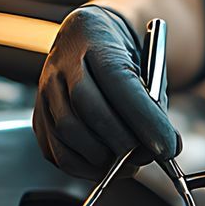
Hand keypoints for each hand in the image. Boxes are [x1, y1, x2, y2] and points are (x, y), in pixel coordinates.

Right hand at [33, 5, 179, 178]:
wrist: (86, 40)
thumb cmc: (122, 56)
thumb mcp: (146, 66)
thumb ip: (155, 103)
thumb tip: (166, 147)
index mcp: (96, 40)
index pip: (118, 82)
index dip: (144, 119)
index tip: (166, 145)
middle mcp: (62, 63)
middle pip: (88, 109)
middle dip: (123, 142)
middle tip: (146, 156)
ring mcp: (45, 90)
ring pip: (68, 132)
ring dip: (102, 158)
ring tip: (127, 162)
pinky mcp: (38, 116)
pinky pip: (56, 150)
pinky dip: (83, 166)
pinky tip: (104, 165)